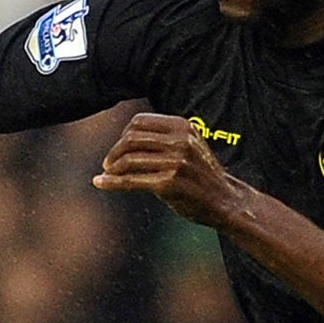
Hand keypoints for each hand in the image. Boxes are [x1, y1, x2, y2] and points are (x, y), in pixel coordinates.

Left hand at [92, 113, 250, 230]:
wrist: (224, 200)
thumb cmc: (200, 175)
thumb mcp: (188, 146)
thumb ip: (163, 137)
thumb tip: (124, 138)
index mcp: (182, 126)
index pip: (139, 122)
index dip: (123, 135)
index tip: (119, 150)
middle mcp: (179, 141)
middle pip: (130, 139)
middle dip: (114, 152)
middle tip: (108, 164)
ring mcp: (175, 162)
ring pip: (128, 160)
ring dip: (112, 169)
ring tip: (106, 175)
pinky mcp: (168, 183)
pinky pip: (131, 181)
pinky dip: (112, 182)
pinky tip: (99, 183)